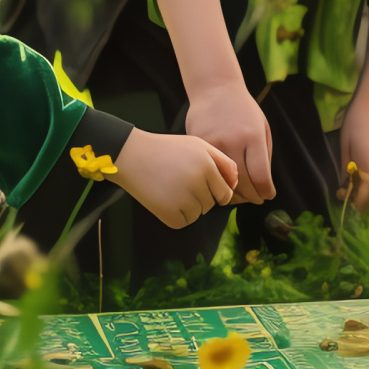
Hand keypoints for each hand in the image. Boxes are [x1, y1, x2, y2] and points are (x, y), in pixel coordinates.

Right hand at [113, 129, 237, 228]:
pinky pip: (183, 222)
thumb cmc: (169, 149)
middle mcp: (197, 183)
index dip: (216, 190)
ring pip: (198, 214)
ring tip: (172, 187)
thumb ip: (223, 162)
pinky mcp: (168, 213)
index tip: (201, 183)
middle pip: (211, 205)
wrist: (133, 155)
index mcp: (207, 166)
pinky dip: (177, 215)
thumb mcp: (199, 146)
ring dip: (189, 206)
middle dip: (202, 197)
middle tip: (182, 181)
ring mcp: (182, 199)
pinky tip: (166, 198)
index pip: (226, 194)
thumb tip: (235, 185)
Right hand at [185, 83, 274, 206]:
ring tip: (241, 194)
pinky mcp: (198, 143)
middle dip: (252, 196)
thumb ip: (264, 156)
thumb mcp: (263, 128)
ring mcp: (213, 142)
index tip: (268, 195)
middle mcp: (233, 141)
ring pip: (223, 180)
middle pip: (243, 183)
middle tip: (256, 199)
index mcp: (253, 136)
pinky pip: (208, 171)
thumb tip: (262, 186)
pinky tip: (223, 182)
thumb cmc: (244, 110)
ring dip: (234, 193)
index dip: (266, 192)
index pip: (261, 177)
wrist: (216, 88)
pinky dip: (216, 181)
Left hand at [337, 97, 368, 212]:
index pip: (362, 199)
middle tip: (343, 193)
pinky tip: (362, 176)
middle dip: (358, 201)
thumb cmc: (356, 122)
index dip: (350, 205)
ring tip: (351, 185)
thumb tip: (344, 187)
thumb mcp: (345, 147)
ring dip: (366, 192)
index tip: (339, 200)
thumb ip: (346, 170)